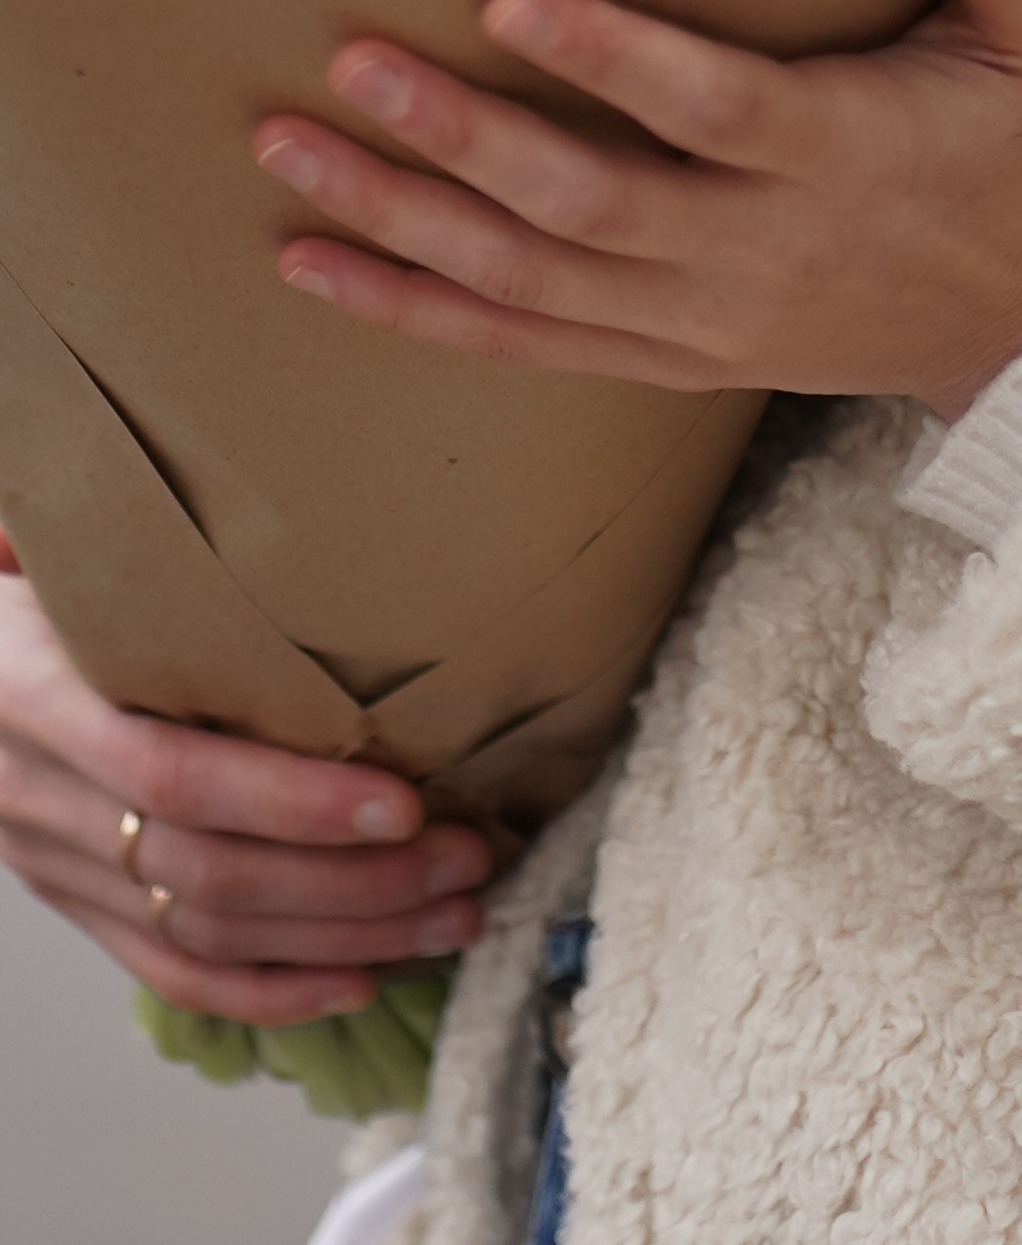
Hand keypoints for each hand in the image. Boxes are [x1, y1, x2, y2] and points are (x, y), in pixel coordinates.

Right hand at [0, 556, 484, 1025]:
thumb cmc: (42, 590)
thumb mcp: (83, 565)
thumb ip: (171, 578)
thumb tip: (323, 542)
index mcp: (43, 696)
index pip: (176, 775)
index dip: (293, 803)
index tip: (406, 803)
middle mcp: (42, 795)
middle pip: (209, 871)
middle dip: (354, 882)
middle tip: (467, 861)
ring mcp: (54, 864)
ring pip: (206, 931)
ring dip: (342, 936)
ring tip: (449, 917)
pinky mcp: (74, 906)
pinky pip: (171, 972)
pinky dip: (271, 990)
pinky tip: (359, 980)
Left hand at [252, 0, 1021, 424]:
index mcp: (837, 155)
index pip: (709, 111)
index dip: (610, 64)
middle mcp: (754, 249)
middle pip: (586, 205)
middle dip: (459, 140)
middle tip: (353, 65)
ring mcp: (703, 318)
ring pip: (529, 280)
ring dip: (402, 223)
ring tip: (293, 153)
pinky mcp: (671, 358)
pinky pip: (525, 343)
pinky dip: (417, 310)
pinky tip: (318, 269)